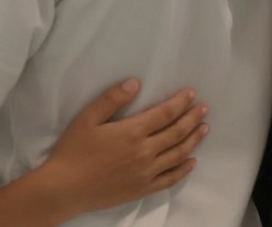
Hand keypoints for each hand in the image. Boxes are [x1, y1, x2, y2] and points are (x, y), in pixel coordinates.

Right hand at [37, 79, 207, 217]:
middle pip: (176, 132)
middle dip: (192, 118)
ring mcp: (147, 172)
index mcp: (132, 132)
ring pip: (178, 154)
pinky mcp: (144, 188)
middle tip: (204, 109)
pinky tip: (191, 161)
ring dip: (193, 140)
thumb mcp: (87, 119)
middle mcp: (145, 152)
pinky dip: (184, 169)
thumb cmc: (74, 150)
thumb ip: (111, 99)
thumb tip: (135, 83)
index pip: (164, 113)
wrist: (67, 187)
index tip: (191, 94)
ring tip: (204, 129)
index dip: (179, 102)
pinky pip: (171, 178)